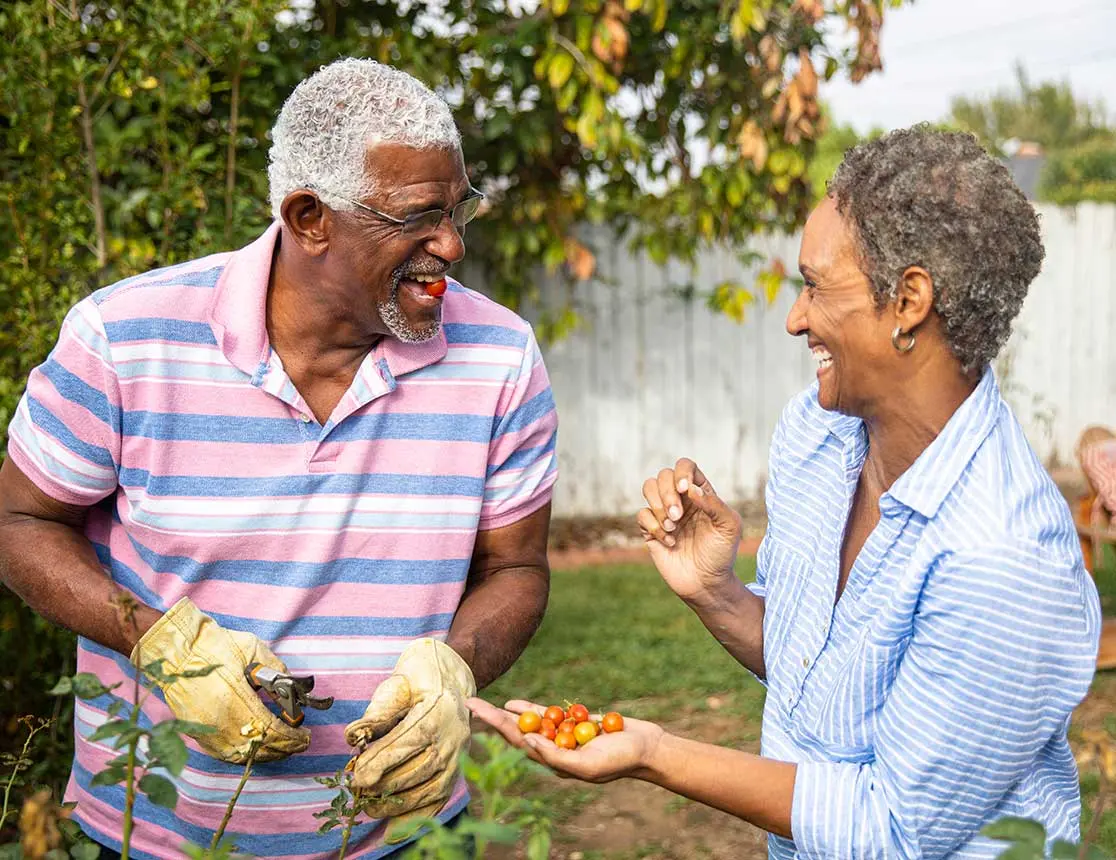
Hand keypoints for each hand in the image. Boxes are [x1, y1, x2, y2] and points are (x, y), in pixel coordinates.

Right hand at [132, 597, 310, 762]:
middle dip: (284, 748)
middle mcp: (219, 721)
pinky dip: (244, 755)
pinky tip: (257, 750)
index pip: (270, 730)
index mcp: (234, 699)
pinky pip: (224, 754)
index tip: (305, 737)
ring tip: (283, 748)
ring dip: (266, 754)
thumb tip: (295, 691)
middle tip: (300, 743)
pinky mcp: (196, 734)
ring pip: (241, 756)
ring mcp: (205, 730)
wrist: (174, 651)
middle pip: (259, 747)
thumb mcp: (252, 650)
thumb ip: (276, 671)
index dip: (291, 737)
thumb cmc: (213, 646)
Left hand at [344, 638, 475, 822]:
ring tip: (369, 806)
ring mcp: (458, 755)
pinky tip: (394, 829)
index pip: (409, 742)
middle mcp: (454, 735)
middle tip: (357, 791)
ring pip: (428, 789)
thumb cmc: (419, 676)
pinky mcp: (456, 769)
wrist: (453, 676)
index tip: (358, 776)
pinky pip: (438, 799)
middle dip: (384, 785)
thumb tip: (352, 738)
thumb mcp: (397, 683)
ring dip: (397, 803)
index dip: (382, 762)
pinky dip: (418, 816)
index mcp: (439, 709)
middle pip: (418, 769)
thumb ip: (376, 711)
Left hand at [466, 698, 664, 783]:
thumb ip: (556, 756)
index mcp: (554, 763)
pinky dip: (531, 710)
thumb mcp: (587, 764)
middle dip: (494, 718)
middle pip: (517, 732)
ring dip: (508, 715)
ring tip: (487, 706)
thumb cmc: (619, 760)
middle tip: (471, 703)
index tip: (477, 713)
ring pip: (529, 723)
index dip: (495, 726)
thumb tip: (526, 741)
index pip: (517, 743)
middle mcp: (554, 750)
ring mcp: (564, 736)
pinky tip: (516, 705)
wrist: (645, 748)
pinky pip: (548, 716)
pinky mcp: (575, 723)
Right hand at [636, 458, 742, 601]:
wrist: (707, 584)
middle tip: (678, 517)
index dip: (682, 473)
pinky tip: (669, 542)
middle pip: (664, 475)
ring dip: (658, 506)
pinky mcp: (651, 530)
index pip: (686, 467)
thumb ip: (714, 503)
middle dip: (667, 494)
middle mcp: (681, 500)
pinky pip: (642, 515)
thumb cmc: (721, 554)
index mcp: (701, 493)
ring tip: (673, 527)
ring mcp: (665, 514)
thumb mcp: (729, 526)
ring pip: (648, 488)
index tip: (685, 491)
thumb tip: (690, 489)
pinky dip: (654, 527)